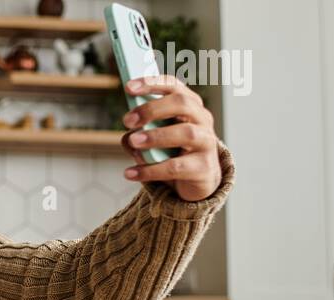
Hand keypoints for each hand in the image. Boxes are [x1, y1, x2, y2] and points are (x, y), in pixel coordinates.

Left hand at [120, 75, 221, 201]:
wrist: (196, 181)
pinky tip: (130, 173)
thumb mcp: (155, 137)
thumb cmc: (172, 151)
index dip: (152, 83)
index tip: (128, 87)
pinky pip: (176, 166)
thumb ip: (140, 132)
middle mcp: (202, 119)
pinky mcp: (204, 167)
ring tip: (133, 142)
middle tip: (127, 120)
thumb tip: (128, 137)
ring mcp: (207, 143)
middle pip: (182, 104)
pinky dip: (150, 170)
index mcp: (189, 106)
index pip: (174, 86)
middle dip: (152, 109)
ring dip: (155, 136)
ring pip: (186, 133)